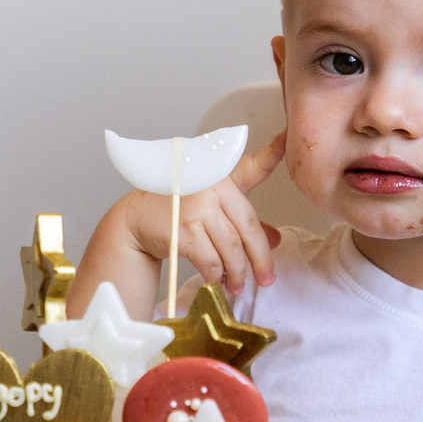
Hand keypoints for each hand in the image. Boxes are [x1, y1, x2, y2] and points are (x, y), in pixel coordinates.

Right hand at [133, 131, 287, 293]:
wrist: (136, 221)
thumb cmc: (176, 210)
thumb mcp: (214, 208)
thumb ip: (244, 221)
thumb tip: (274, 240)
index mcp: (222, 177)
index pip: (253, 165)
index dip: (273, 151)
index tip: (286, 136)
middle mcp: (211, 187)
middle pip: (248, 227)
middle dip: (260, 259)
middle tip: (266, 279)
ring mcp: (197, 208)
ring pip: (232, 249)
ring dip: (237, 273)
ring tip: (236, 285)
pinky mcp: (184, 230)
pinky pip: (211, 260)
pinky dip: (216, 275)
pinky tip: (216, 280)